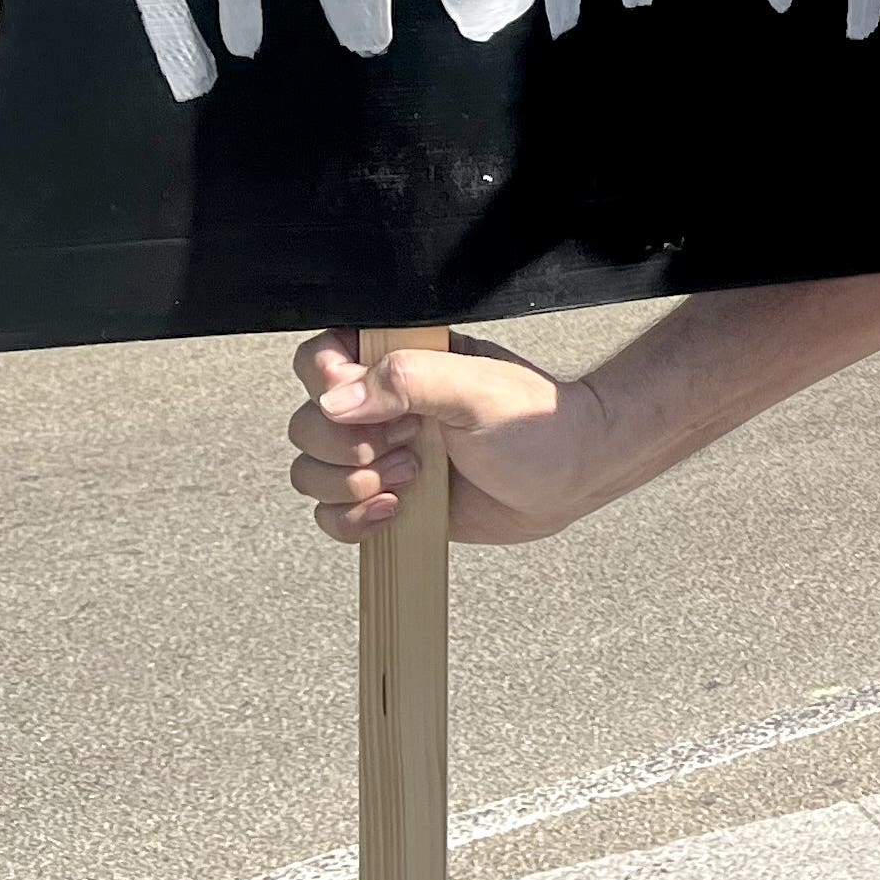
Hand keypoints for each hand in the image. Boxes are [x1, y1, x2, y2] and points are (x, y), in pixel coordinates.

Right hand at [288, 328, 604, 545]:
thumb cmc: (537, 423)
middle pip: (307, 424)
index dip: (327, 386)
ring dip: (353, 484)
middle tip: (409, 445)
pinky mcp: (386, 498)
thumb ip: (407, 381)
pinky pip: (331, 516)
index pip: (319, 359)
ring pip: (311, 473)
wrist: (572, 477)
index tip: (370, 407)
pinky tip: (397, 511)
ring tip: (415, 478)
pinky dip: (352, 520)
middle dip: (347, 447)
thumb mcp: (476, 391)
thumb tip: (335, 399)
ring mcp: (380, 454)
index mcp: (398, 360)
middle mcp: (380, 405)